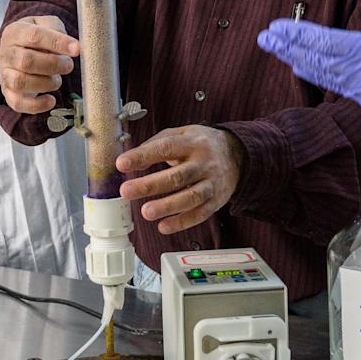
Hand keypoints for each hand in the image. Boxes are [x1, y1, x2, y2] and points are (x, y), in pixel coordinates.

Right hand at [0, 15, 78, 114]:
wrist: (19, 48)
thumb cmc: (37, 36)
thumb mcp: (46, 23)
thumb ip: (58, 29)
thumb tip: (73, 47)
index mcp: (16, 32)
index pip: (34, 36)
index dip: (57, 43)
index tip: (76, 49)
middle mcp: (7, 53)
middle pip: (26, 61)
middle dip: (53, 65)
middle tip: (68, 65)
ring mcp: (5, 74)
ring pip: (20, 82)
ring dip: (45, 83)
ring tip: (57, 80)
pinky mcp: (8, 92)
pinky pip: (18, 103)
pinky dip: (37, 105)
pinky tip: (51, 99)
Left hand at [117, 126, 246, 233]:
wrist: (238, 155)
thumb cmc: (202, 145)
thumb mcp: (182, 134)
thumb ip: (157, 143)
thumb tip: (133, 160)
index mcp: (192, 143)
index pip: (165, 147)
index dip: (143, 155)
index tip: (122, 163)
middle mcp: (204, 163)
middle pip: (177, 176)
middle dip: (150, 185)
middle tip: (126, 191)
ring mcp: (212, 183)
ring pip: (191, 197)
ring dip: (167, 206)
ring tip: (146, 212)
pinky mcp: (216, 201)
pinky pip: (200, 214)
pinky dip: (182, 222)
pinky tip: (164, 226)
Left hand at [257, 0, 360, 122]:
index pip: (327, 42)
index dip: (300, 35)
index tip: (278, 27)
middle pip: (317, 58)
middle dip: (289, 47)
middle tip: (264, 37)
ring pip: (322, 73)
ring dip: (296, 60)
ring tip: (275, 49)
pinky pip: (334, 86)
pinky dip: (315, 75)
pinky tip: (300, 68)